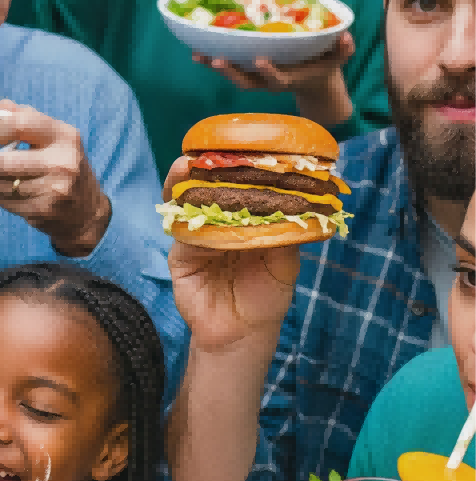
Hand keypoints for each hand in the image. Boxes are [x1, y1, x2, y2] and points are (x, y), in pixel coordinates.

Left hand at [0, 100, 110, 256]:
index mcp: (65, 136)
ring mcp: (55, 189)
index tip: (0, 138)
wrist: (88, 211)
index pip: (19, 123)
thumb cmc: (66, 166)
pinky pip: (6, 202)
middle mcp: (63, 162)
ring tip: (6, 181)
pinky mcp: (44, 210)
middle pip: (3, 162)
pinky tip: (18, 196)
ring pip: (1, 185)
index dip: (0, 130)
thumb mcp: (56, 137)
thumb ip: (28, 118)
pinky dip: (5, 199)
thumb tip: (2, 106)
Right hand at [164, 158, 299, 350]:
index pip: (239, 186)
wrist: (242, 334)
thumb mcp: (285, 264)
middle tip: (207, 150)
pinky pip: (181, 231)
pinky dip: (183, 216)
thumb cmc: (266, 297)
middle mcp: (218, 222)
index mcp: (245, 219)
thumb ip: (287, 234)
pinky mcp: (180, 254)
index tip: (242, 146)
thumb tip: (299, 203)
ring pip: (187, 203)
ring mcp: (197, 236)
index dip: (238, 166)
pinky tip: (184, 201)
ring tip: (185, 165)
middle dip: (205, 167)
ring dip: (183, 183)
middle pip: (207, 187)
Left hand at [193, 33, 354, 127]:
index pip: (277, 79)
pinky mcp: (247, 71)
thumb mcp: (337, 59)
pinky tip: (197, 49)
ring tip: (198, 54)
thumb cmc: (324, 66)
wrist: (313, 83)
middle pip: (247, 82)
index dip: (269, 71)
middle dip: (232, 73)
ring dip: (215, 67)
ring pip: (233, 76)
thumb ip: (343, 50)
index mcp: (289, 79)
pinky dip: (212, 60)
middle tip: (219, 59)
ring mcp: (256, 78)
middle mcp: (268, 82)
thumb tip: (346, 37)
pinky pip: (228, 67)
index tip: (260, 60)